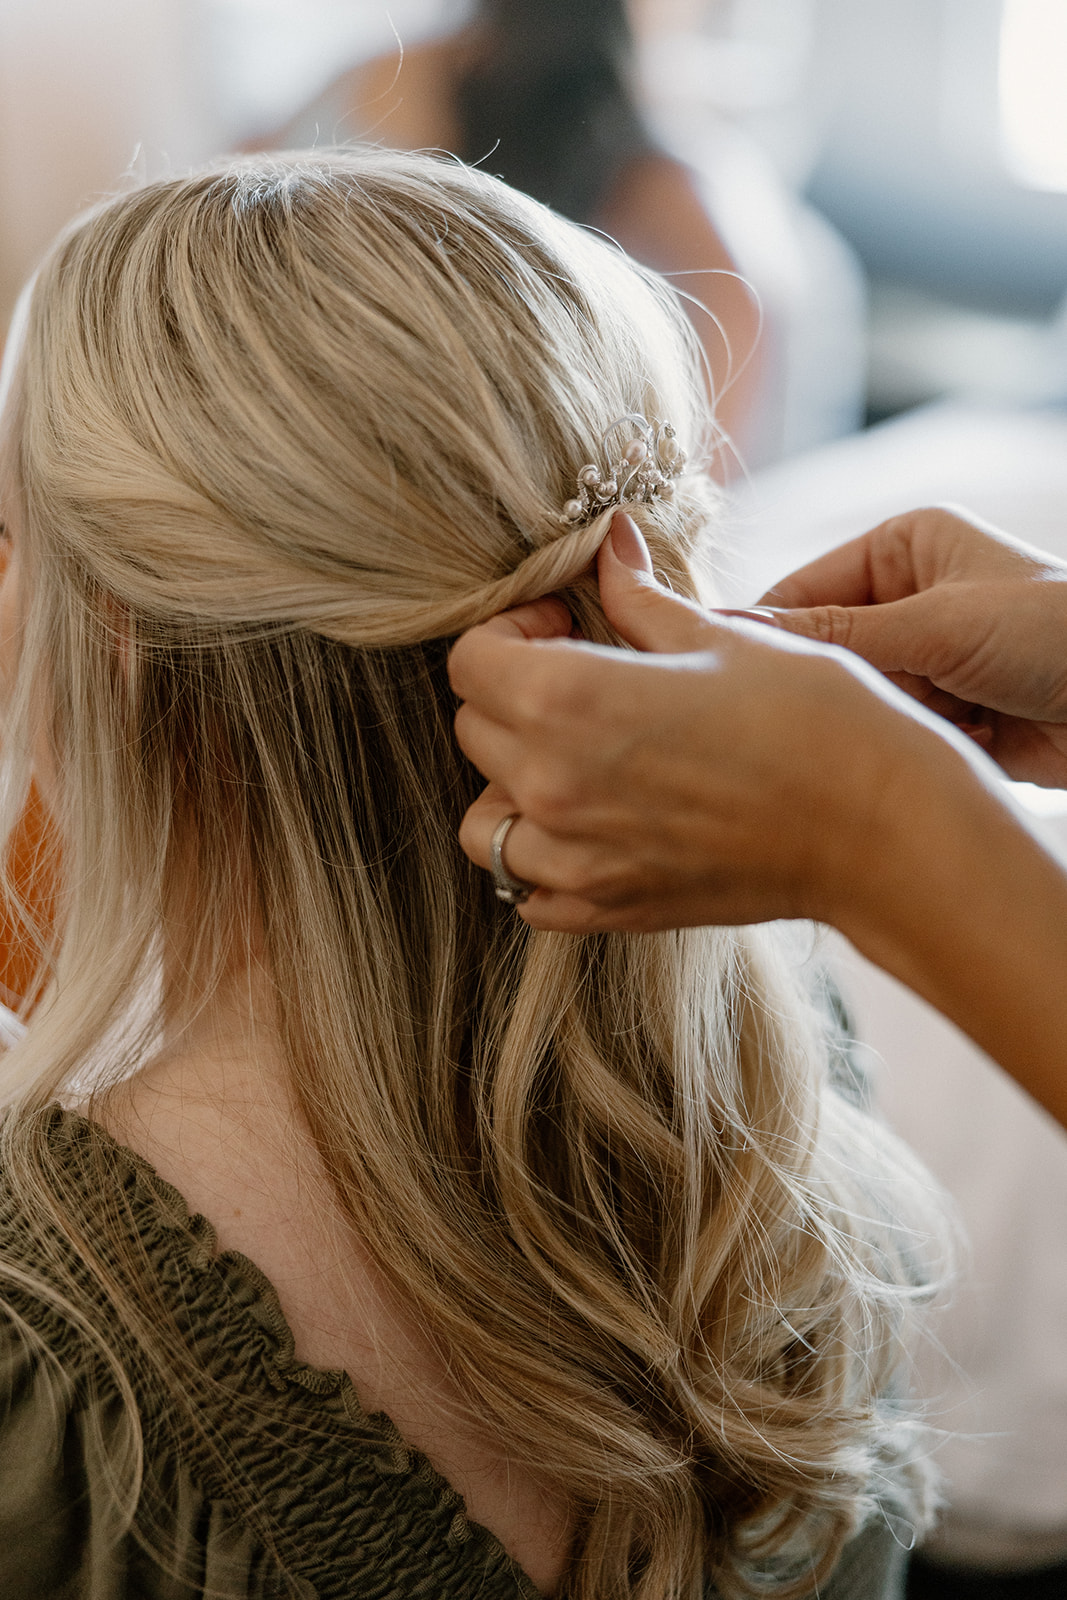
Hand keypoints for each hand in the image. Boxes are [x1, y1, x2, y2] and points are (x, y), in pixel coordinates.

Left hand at [449, 513, 957, 933]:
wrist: (882, 830)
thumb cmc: (814, 721)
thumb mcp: (721, 637)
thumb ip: (638, 597)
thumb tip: (606, 543)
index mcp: (568, 702)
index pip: (470, 661)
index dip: (510, 630)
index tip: (565, 624)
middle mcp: (552, 786)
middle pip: (474, 730)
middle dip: (514, 693)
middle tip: (584, 677)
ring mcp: (574, 859)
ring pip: (484, 819)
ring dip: (513, 781)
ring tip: (579, 758)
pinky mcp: (608, 910)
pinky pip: (527, 890)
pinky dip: (539, 860)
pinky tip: (591, 826)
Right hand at [762, 506, 1066, 785]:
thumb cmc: (1053, 633)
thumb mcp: (936, 625)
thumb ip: (836, 634)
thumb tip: (736, 631)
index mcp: (903, 547)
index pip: (802, 590)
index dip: (769, 634)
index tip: (733, 677)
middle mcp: (910, 599)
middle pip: (826, 651)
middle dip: (841, 684)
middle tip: (841, 711)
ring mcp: (928, 659)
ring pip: (859, 698)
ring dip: (884, 717)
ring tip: (925, 722)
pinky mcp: (947, 714)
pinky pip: (894, 732)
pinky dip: (911, 744)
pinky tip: (947, 743)